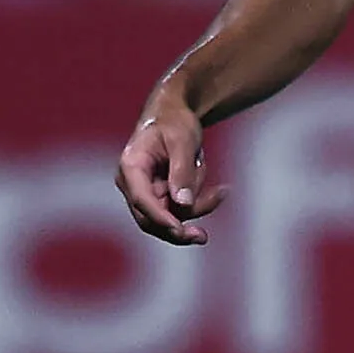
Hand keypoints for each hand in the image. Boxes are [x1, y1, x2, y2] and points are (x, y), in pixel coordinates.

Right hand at [115, 88, 222, 245]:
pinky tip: (222, 191)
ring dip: (198, 208)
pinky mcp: (161, 196)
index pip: (141, 199)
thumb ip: (181, 171)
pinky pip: (182, 209)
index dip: (159, 217)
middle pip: (150, 219)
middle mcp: (133, 184)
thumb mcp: (182, 141)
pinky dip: (202, 203)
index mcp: (131, 167)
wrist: (174, 115)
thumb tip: (181, 204)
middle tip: (202, 237)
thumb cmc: (175, 122)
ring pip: (171, 216)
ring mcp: (147, 192)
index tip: (179, 229)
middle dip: (176, 230)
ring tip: (222, 191)